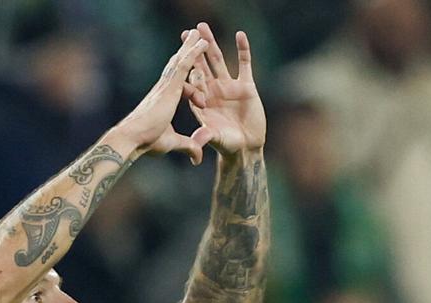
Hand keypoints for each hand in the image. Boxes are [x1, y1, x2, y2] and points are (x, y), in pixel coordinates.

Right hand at [113, 29, 208, 162]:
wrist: (134, 138)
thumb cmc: (147, 142)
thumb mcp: (173, 143)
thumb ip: (188, 146)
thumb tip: (198, 158)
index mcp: (163, 101)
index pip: (179, 86)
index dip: (191, 88)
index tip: (200, 100)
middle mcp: (163, 89)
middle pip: (176, 66)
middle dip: (185, 53)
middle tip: (192, 40)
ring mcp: (166, 85)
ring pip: (181, 60)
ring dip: (190, 46)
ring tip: (199, 33)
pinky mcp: (170, 85)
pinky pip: (185, 64)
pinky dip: (193, 52)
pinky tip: (202, 42)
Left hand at [185, 22, 265, 155]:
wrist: (246, 147)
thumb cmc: (227, 145)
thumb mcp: (216, 139)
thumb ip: (206, 136)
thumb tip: (197, 140)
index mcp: (202, 102)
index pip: (193, 83)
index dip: (190, 71)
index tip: (184, 58)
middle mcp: (212, 91)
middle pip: (201, 65)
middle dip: (194, 50)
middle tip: (186, 32)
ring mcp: (228, 87)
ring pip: (218, 60)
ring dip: (211, 43)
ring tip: (203, 27)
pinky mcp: (246, 86)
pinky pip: (244, 64)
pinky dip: (243, 49)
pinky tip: (240, 34)